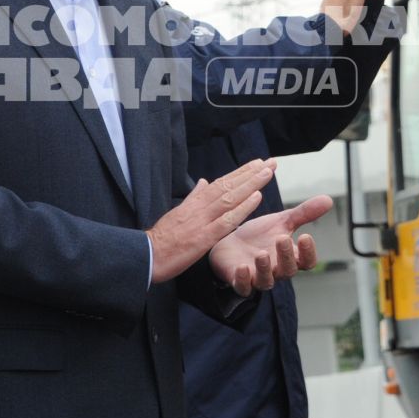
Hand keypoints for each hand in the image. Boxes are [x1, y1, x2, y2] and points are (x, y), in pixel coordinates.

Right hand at [147, 159, 276, 282]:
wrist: (148, 255)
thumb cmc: (163, 238)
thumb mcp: (178, 212)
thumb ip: (193, 197)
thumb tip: (203, 182)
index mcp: (195, 202)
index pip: (222, 182)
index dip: (241, 172)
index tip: (258, 163)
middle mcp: (200, 207)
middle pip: (229, 186)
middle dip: (251, 173)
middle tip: (271, 162)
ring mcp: (202, 221)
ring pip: (230, 198)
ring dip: (251, 184)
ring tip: (267, 173)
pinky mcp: (204, 237)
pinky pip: (227, 220)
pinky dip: (243, 208)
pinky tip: (257, 198)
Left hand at [208, 194, 333, 295]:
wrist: (228, 241)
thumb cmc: (258, 235)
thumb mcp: (281, 221)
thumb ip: (303, 214)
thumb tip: (329, 200)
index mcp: (289, 257)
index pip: (307, 262)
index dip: (308, 253)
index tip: (305, 236)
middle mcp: (276, 271)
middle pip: (288, 271)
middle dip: (286, 256)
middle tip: (282, 238)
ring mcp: (258, 278)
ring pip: (267, 281)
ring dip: (265, 268)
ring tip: (262, 254)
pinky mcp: (239, 282)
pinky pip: (244, 288)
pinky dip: (243, 280)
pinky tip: (243, 267)